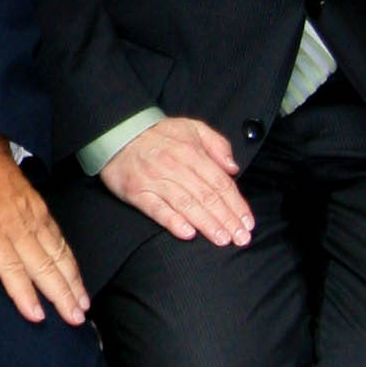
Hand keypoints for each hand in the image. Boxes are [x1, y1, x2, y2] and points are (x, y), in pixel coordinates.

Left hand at [0, 127, 89, 324]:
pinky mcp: (39, 209)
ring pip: (56, 253)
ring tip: (83, 307)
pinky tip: (78, 278)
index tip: (37, 316)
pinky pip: (58, 238)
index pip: (8, 266)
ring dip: (71, 280)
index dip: (23, 292)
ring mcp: (30, 216)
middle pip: (41, 265)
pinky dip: (70, 260)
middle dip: (59, 294)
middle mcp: (13, 223)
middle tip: (75, 320)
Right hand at [98, 113, 253, 245]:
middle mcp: (174, 166)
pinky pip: (156, 209)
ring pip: (186, 204)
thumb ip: (216, 144)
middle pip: (206, 196)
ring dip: (206, 223)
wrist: (117, 131)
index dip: (236, 204)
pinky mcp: (136, 192)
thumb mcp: (192, 127)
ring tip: (222, 239)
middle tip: (241, 238)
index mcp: (191, 151)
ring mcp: (154, 180)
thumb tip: (233, 167)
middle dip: (227, 219)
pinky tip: (187, 233)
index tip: (248, 222)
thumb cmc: (159, 133)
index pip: (220, 182)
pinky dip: (172, 221)